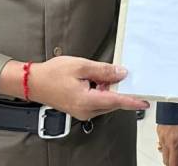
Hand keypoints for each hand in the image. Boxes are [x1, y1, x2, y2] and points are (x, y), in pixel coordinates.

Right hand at [0, 57, 147, 120]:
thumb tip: (121, 73)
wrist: (33, 82)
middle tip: (117, 73)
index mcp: (87, 101)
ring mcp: (82, 111)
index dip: (132, 101)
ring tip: (98, 73)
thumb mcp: (81, 66)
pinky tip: (95, 79)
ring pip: (105, 102)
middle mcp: (86, 110)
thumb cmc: (53, 73)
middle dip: (118, 88)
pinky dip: (101, 91)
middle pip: (112, 102)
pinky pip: (97, 101)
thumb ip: (103, 70)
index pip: (116, 102)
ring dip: (108, 89)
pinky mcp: (80, 109)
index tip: (144, 101)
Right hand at [157, 123, 177, 165]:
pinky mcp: (160, 128)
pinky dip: (168, 144)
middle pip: (167, 160)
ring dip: (171, 153)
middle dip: (174, 162)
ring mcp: (161, 134)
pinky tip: (176, 139)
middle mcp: (166, 139)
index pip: (173, 164)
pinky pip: (162, 142)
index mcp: (175, 142)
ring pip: (163, 151)